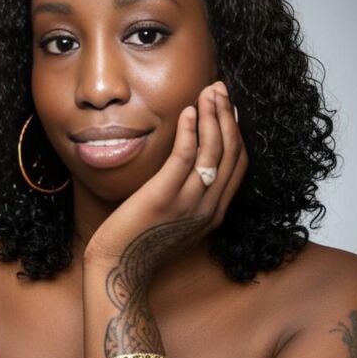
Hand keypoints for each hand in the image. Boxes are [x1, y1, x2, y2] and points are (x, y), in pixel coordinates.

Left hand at [83, 81, 247, 284]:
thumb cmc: (139, 243)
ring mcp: (188, 203)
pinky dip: (191, 131)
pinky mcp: (163, 197)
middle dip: (228, 116)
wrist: (118, 268)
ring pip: (214, 151)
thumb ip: (187, 196)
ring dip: (214, 116)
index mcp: (213, 213)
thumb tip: (188, 166)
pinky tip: (188, 111)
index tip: (229, 107)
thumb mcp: (174, 219)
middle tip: (220, 88)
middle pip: (231, 153)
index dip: (237, 132)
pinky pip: (185, 157)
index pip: (238, 165)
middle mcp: (208, 208)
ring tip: (207, 91)